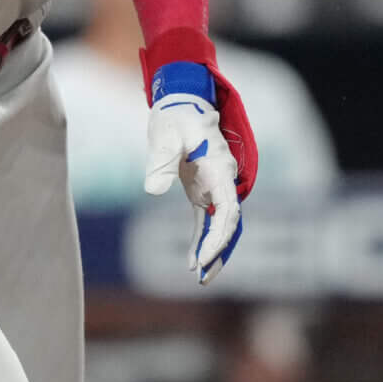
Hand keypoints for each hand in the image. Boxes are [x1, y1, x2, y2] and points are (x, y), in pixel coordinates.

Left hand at [143, 62, 243, 285]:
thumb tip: (153, 190)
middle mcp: (222, 180)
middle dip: (218, 250)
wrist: (178, 103)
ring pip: (220, 225)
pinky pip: (206, 220)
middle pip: (229, 222)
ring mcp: (214, 187)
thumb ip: (161, 162)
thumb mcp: (165, 136)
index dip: (221, 235)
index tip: (206, 255)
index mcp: (220, 168)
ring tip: (200, 278)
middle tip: (202, 276)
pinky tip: (191, 262)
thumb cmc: (174, 117)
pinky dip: (200, 240)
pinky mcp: (202, 190)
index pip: (229, 209)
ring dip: (212, 250)